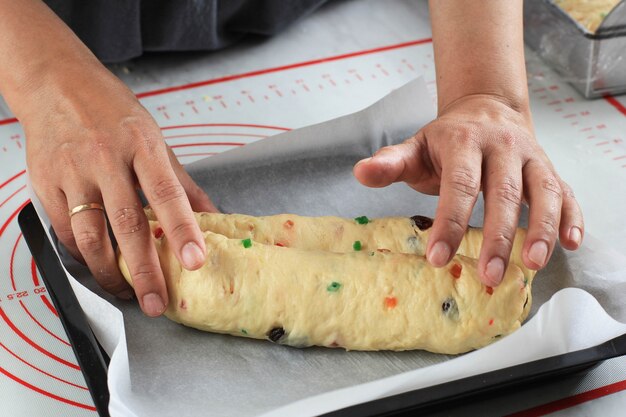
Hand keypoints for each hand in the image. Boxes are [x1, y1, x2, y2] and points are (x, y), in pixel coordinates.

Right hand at [25, 64, 216, 315]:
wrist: (56, 84)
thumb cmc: (112, 111)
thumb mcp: (155, 139)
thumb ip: (182, 182)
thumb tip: (212, 215)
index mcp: (141, 145)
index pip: (167, 193)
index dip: (183, 230)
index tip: (195, 260)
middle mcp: (106, 159)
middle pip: (127, 224)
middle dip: (144, 270)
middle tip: (156, 303)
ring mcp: (73, 173)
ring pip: (89, 236)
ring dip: (109, 272)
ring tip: (127, 291)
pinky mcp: (46, 184)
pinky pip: (65, 230)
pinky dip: (82, 255)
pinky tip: (98, 265)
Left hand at [353, 95, 583, 285]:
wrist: (485, 110)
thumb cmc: (447, 139)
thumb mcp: (415, 147)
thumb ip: (391, 162)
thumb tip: (360, 172)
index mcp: (464, 142)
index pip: (459, 184)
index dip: (449, 222)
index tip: (437, 257)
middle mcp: (502, 147)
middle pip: (505, 193)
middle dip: (498, 236)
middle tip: (489, 275)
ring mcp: (531, 158)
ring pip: (544, 192)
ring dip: (543, 229)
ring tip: (533, 264)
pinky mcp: (549, 169)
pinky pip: (567, 191)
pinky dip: (572, 216)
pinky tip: (570, 243)